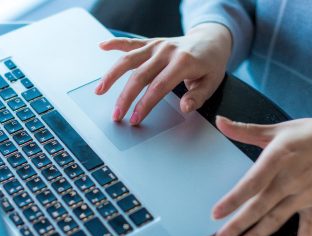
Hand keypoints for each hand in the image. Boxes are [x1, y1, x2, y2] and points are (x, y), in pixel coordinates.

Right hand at [95, 23, 231, 124]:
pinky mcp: (151, 42)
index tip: (135, 119)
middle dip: (125, 97)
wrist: (212, 40)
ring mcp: (157, 45)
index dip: (144, 105)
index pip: (158, 87)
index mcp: (183, 62)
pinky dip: (115, 43)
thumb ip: (198, 96)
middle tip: (117, 115)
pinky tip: (102, 46)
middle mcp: (167, 51)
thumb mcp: (212, 82)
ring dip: (112, 75)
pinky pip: (131, 43)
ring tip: (99, 90)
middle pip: (139, 76)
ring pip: (129, 60)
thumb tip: (185, 108)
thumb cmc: (210, 64)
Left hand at [212, 116, 311, 235]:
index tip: (216, 213)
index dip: (234, 199)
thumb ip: (245, 130)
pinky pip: (311, 223)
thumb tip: (220, 121)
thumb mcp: (277, 129)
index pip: (252, 182)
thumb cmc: (308, 134)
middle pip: (260, 206)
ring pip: (277, 218)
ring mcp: (305, 193)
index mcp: (278, 157)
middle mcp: (290, 178)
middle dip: (238, 226)